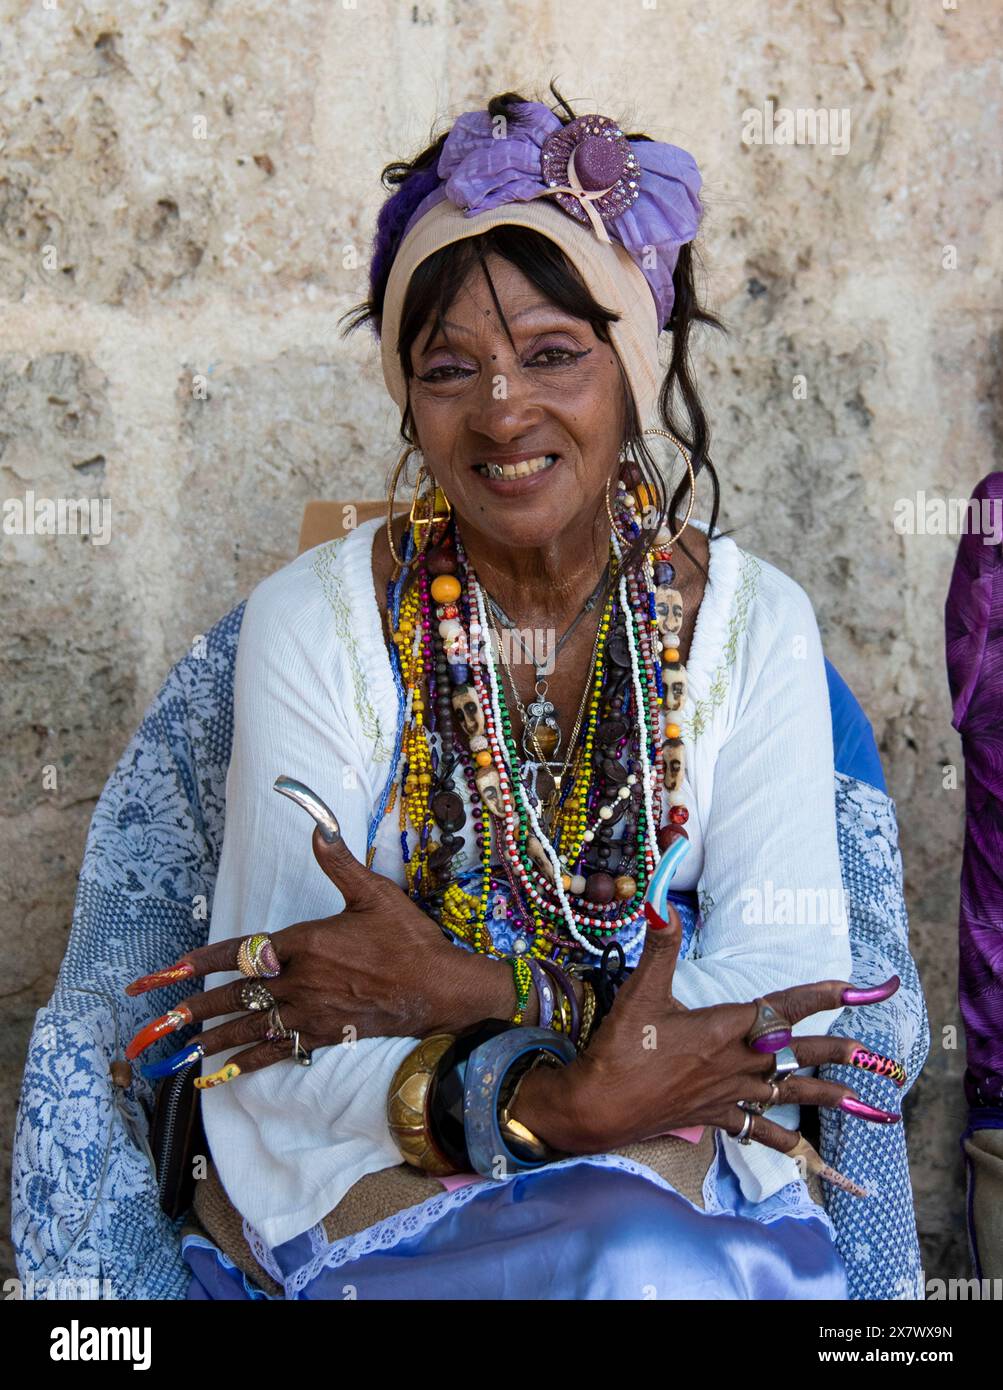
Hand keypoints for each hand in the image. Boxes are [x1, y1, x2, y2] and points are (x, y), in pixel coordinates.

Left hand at [123, 826, 510, 1082]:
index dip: (198, 961)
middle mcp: (298, 980)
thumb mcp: (374, 892)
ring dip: (208, 1039)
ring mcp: (308, 1012)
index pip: (239, 950)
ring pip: (247, 1027)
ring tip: (175, 1050)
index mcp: (304, 941)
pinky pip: (275, 1053)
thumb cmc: (408, 939)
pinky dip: (244, 1064)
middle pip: (233, 994)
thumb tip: (317, 828)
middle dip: (189, 1007)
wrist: (438, 989)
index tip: (165, 971)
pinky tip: (219, 1076)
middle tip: (152, 1022)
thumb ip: (339, 862)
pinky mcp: (322, 1035)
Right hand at [513, 905, 902, 1167]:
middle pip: (796, 1054)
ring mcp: (727, 1094)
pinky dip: (782, 1140)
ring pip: (787, 1093)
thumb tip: (661, 903)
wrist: (598, 1108)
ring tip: (864, 1104)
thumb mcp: (639, 992)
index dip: (820, 993)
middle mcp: (735, 1062)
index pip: (782, 1006)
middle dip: (837, 1051)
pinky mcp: (714, 1117)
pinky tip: (804, 1151)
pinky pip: (756, 1130)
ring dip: (826, 1096)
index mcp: (724, 1028)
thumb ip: (658, 947)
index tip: (856, 987)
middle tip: (876, 1056)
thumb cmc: (619, 1050)